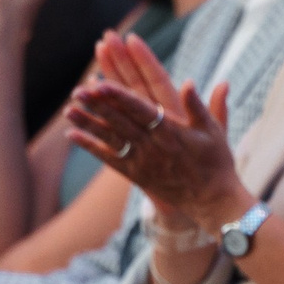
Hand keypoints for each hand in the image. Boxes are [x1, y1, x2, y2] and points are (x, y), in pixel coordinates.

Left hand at [64, 32, 242, 230]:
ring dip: (88, 124)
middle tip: (77, 89)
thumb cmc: (216, 161)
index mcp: (171, 132)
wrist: (212, 201)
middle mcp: (153, 147)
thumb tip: (188, 82)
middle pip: (120, 122)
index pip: (140, 110)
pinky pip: (110, 160)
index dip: (119, 96)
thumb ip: (199, 106)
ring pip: (111, 139)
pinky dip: (91, 147)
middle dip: (98, 106)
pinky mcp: (136, 175)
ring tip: (68, 110)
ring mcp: (142, 162)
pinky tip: (73, 135)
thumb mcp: (213, 131)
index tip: (101, 83)